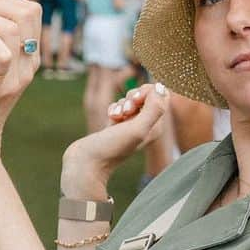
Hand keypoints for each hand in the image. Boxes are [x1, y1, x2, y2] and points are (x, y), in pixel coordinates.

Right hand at [61, 82, 169, 196]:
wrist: (88, 162)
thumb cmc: (112, 148)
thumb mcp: (137, 128)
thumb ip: (153, 109)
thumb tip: (162, 88)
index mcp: (156, 127)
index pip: (161, 96)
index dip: (147, 91)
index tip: (135, 100)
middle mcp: (146, 126)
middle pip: (146, 96)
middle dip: (132, 97)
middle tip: (125, 111)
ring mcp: (131, 126)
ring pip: (130, 100)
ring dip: (121, 103)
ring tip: (116, 117)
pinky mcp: (117, 126)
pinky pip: (119, 107)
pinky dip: (114, 108)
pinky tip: (110, 118)